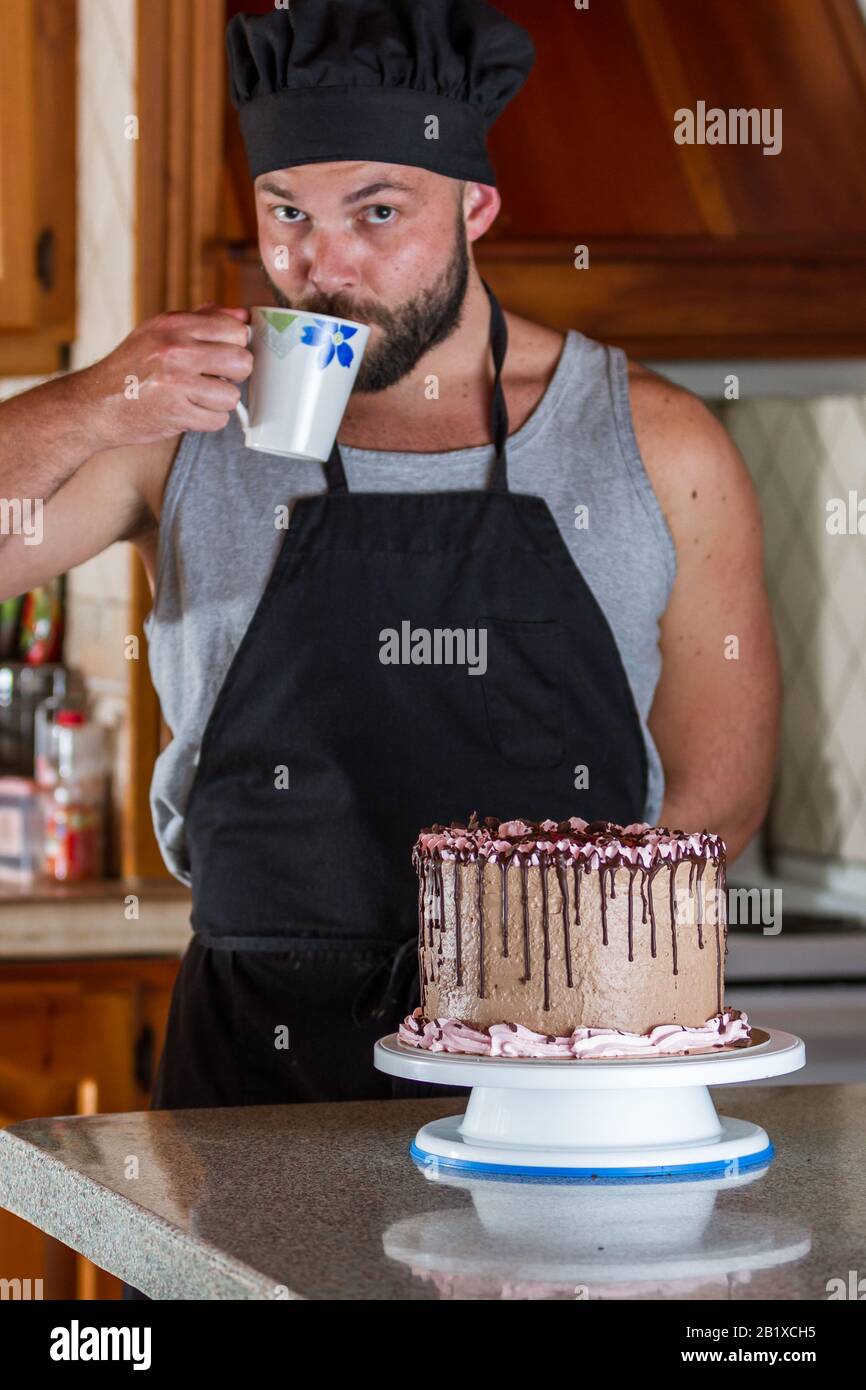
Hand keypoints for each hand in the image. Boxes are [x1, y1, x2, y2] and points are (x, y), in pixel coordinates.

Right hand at [82, 302, 252, 447]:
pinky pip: (218, 420)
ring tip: (198, 396)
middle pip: (242, 362)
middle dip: (234, 374)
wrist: (95, 404)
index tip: (225, 354)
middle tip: (216, 377)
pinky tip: (190, 411)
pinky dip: (207, 420)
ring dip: (219, 401)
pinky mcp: (177, 413)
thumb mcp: (158, 332)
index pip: (235, 330)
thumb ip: (201, 321)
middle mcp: (176, 350)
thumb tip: (241, 316)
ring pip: (232, 396)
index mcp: (174, 325)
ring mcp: (177, 383)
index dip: (236, 345)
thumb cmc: (129, 368)